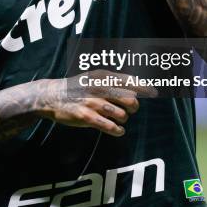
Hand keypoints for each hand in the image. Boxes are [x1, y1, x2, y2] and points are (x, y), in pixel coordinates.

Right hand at [35, 70, 156, 137]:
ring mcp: (92, 102)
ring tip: (120, 120)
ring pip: (121, 114)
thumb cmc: (77, 87)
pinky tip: (118, 130)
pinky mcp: (86, 116)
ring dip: (123, 118)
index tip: (154, 92)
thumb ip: (112, 80)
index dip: (144, 87)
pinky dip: (117, 130)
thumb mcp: (93, 77)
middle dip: (134, 107)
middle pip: (130, 99)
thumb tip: (137, 86)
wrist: (52, 96)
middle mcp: (99, 87)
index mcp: (102, 76)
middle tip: (130, 110)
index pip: (130, 80)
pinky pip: (109, 126)